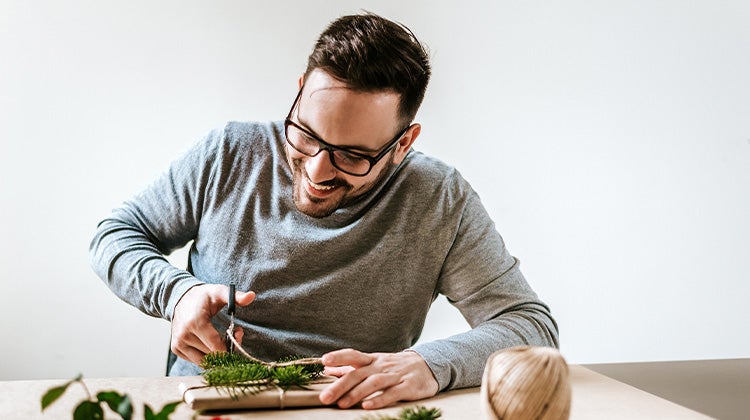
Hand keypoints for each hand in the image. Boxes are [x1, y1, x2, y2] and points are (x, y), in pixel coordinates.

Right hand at [170, 284, 254, 364]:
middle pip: (212, 354)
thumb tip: (251, 296)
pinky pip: (196, 360)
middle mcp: (184, 335)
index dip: (230, 346)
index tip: (238, 336)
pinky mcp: (176, 349)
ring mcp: (178, 343)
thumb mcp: (219, 292)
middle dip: (226, 349)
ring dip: (217, 355)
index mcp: (195, 322)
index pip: (216, 346)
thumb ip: (235, 296)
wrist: (180, 298)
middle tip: (233, 335)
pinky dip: (207, 356)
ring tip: (221, 340)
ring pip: (204, 361)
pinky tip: (211, 343)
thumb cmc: (203, 296)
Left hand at [318, 349, 438, 408]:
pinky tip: (367, 406)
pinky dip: (379, 399)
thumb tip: (327, 369)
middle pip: (359, 373)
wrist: (427, 365)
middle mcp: (381, 366)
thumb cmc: (393, 366)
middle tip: (324, 397)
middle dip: (340, 385)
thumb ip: (350, 367)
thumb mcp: (372, 363)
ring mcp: (395, 375)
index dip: (339, 356)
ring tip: (342, 404)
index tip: (324, 361)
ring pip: (374, 383)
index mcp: (372, 359)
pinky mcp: (408, 386)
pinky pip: (392, 393)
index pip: (353, 355)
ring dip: (357, 393)